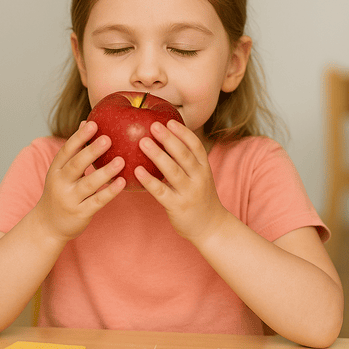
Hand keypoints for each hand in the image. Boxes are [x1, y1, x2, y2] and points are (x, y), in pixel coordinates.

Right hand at [36, 121, 125, 242]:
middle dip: (91, 151)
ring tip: (121, 161)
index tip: (92, 124)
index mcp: (56, 170)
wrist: (48, 226)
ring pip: (88, 184)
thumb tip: (86, 122)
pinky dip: (109, 192)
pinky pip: (97, 201)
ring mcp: (70, 199)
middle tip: (108, 139)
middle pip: (76, 165)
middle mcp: (60, 183)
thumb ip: (74, 151)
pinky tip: (121, 182)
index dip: (79, 137)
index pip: (67, 150)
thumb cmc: (60, 192)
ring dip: (105, 172)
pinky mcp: (80, 213)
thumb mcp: (61, 172)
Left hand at [135, 120, 228, 244]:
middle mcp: (199, 178)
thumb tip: (165, 141)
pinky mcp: (177, 206)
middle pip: (184, 155)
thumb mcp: (199, 177)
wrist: (210, 227)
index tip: (170, 121)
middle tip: (153, 125)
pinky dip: (149, 180)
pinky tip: (137, 171)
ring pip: (173, 171)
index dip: (183, 133)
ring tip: (143, 142)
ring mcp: (188, 193)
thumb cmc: (199, 198)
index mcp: (203, 169)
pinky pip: (161, 192)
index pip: (196, 146)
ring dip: (158, 155)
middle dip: (169, 139)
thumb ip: (186, 162)